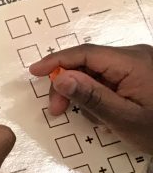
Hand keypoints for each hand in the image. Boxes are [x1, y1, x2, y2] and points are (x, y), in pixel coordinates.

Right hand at [30, 44, 152, 154]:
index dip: (57, 61)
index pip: (86, 54)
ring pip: (96, 71)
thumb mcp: (123, 118)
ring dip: (82, 91)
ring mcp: (139, 63)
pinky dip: (97, 93)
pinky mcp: (139, 73)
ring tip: (90, 118)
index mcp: (133, 62)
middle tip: (57, 110)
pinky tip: (102, 112)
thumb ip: (91, 97)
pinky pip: (108, 77)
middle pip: (88, 62)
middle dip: (68, 84)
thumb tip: (59, 78)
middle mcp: (135, 55)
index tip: (33, 72)